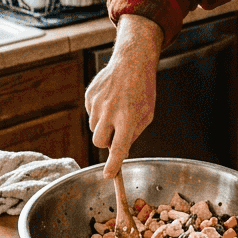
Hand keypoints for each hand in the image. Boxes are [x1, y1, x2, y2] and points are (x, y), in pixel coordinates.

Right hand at [86, 15, 163, 176]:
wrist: (132, 61)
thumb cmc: (143, 89)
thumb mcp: (147, 114)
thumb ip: (133, 133)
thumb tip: (119, 148)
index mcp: (128, 118)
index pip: (118, 148)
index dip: (113, 165)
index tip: (108, 175)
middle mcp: (110, 112)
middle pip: (99, 142)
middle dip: (106, 143)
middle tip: (116, 134)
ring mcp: (98, 103)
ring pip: (94, 128)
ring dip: (103, 126)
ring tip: (116, 110)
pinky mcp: (89, 96)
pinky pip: (91, 114)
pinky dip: (99, 113)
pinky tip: (110, 100)